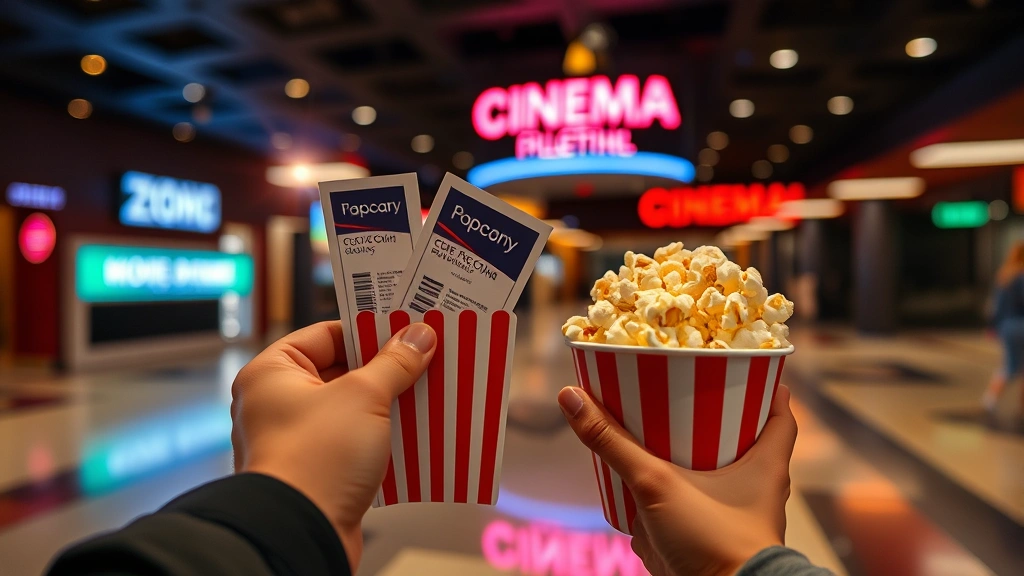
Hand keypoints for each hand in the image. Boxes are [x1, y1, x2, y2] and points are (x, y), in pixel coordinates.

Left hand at [231, 321, 436, 571]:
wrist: (301, 533)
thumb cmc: (315, 458)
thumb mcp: (364, 397)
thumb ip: (394, 363)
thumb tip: (419, 336)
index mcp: (272, 374)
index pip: (325, 334)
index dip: (367, 330)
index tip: (405, 327)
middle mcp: (277, 404)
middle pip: (341, 371)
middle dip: (386, 369)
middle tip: (425, 357)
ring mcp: (296, 440)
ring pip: (352, 410)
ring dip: (389, 404)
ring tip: (428, 392)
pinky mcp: (317, 473)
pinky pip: (355, 444)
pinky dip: (383, 438)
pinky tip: (417, 432)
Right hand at [557, 384, 797, 575]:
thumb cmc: (713, 542)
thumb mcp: (655, 483)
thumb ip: (612, 443)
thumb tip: (572, 397)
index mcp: (765, 467)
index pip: (781, 416)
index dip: (769, 388)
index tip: (748, 366)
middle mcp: (756, 490)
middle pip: (744, 441)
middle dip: (716, 419)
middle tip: (687, 392)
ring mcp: (732, 517)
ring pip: (716, 476)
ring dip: (691, 457)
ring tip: (658, 431)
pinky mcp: (709, 539)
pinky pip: (693, 507)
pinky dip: (674, 493)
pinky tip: (645, 483)